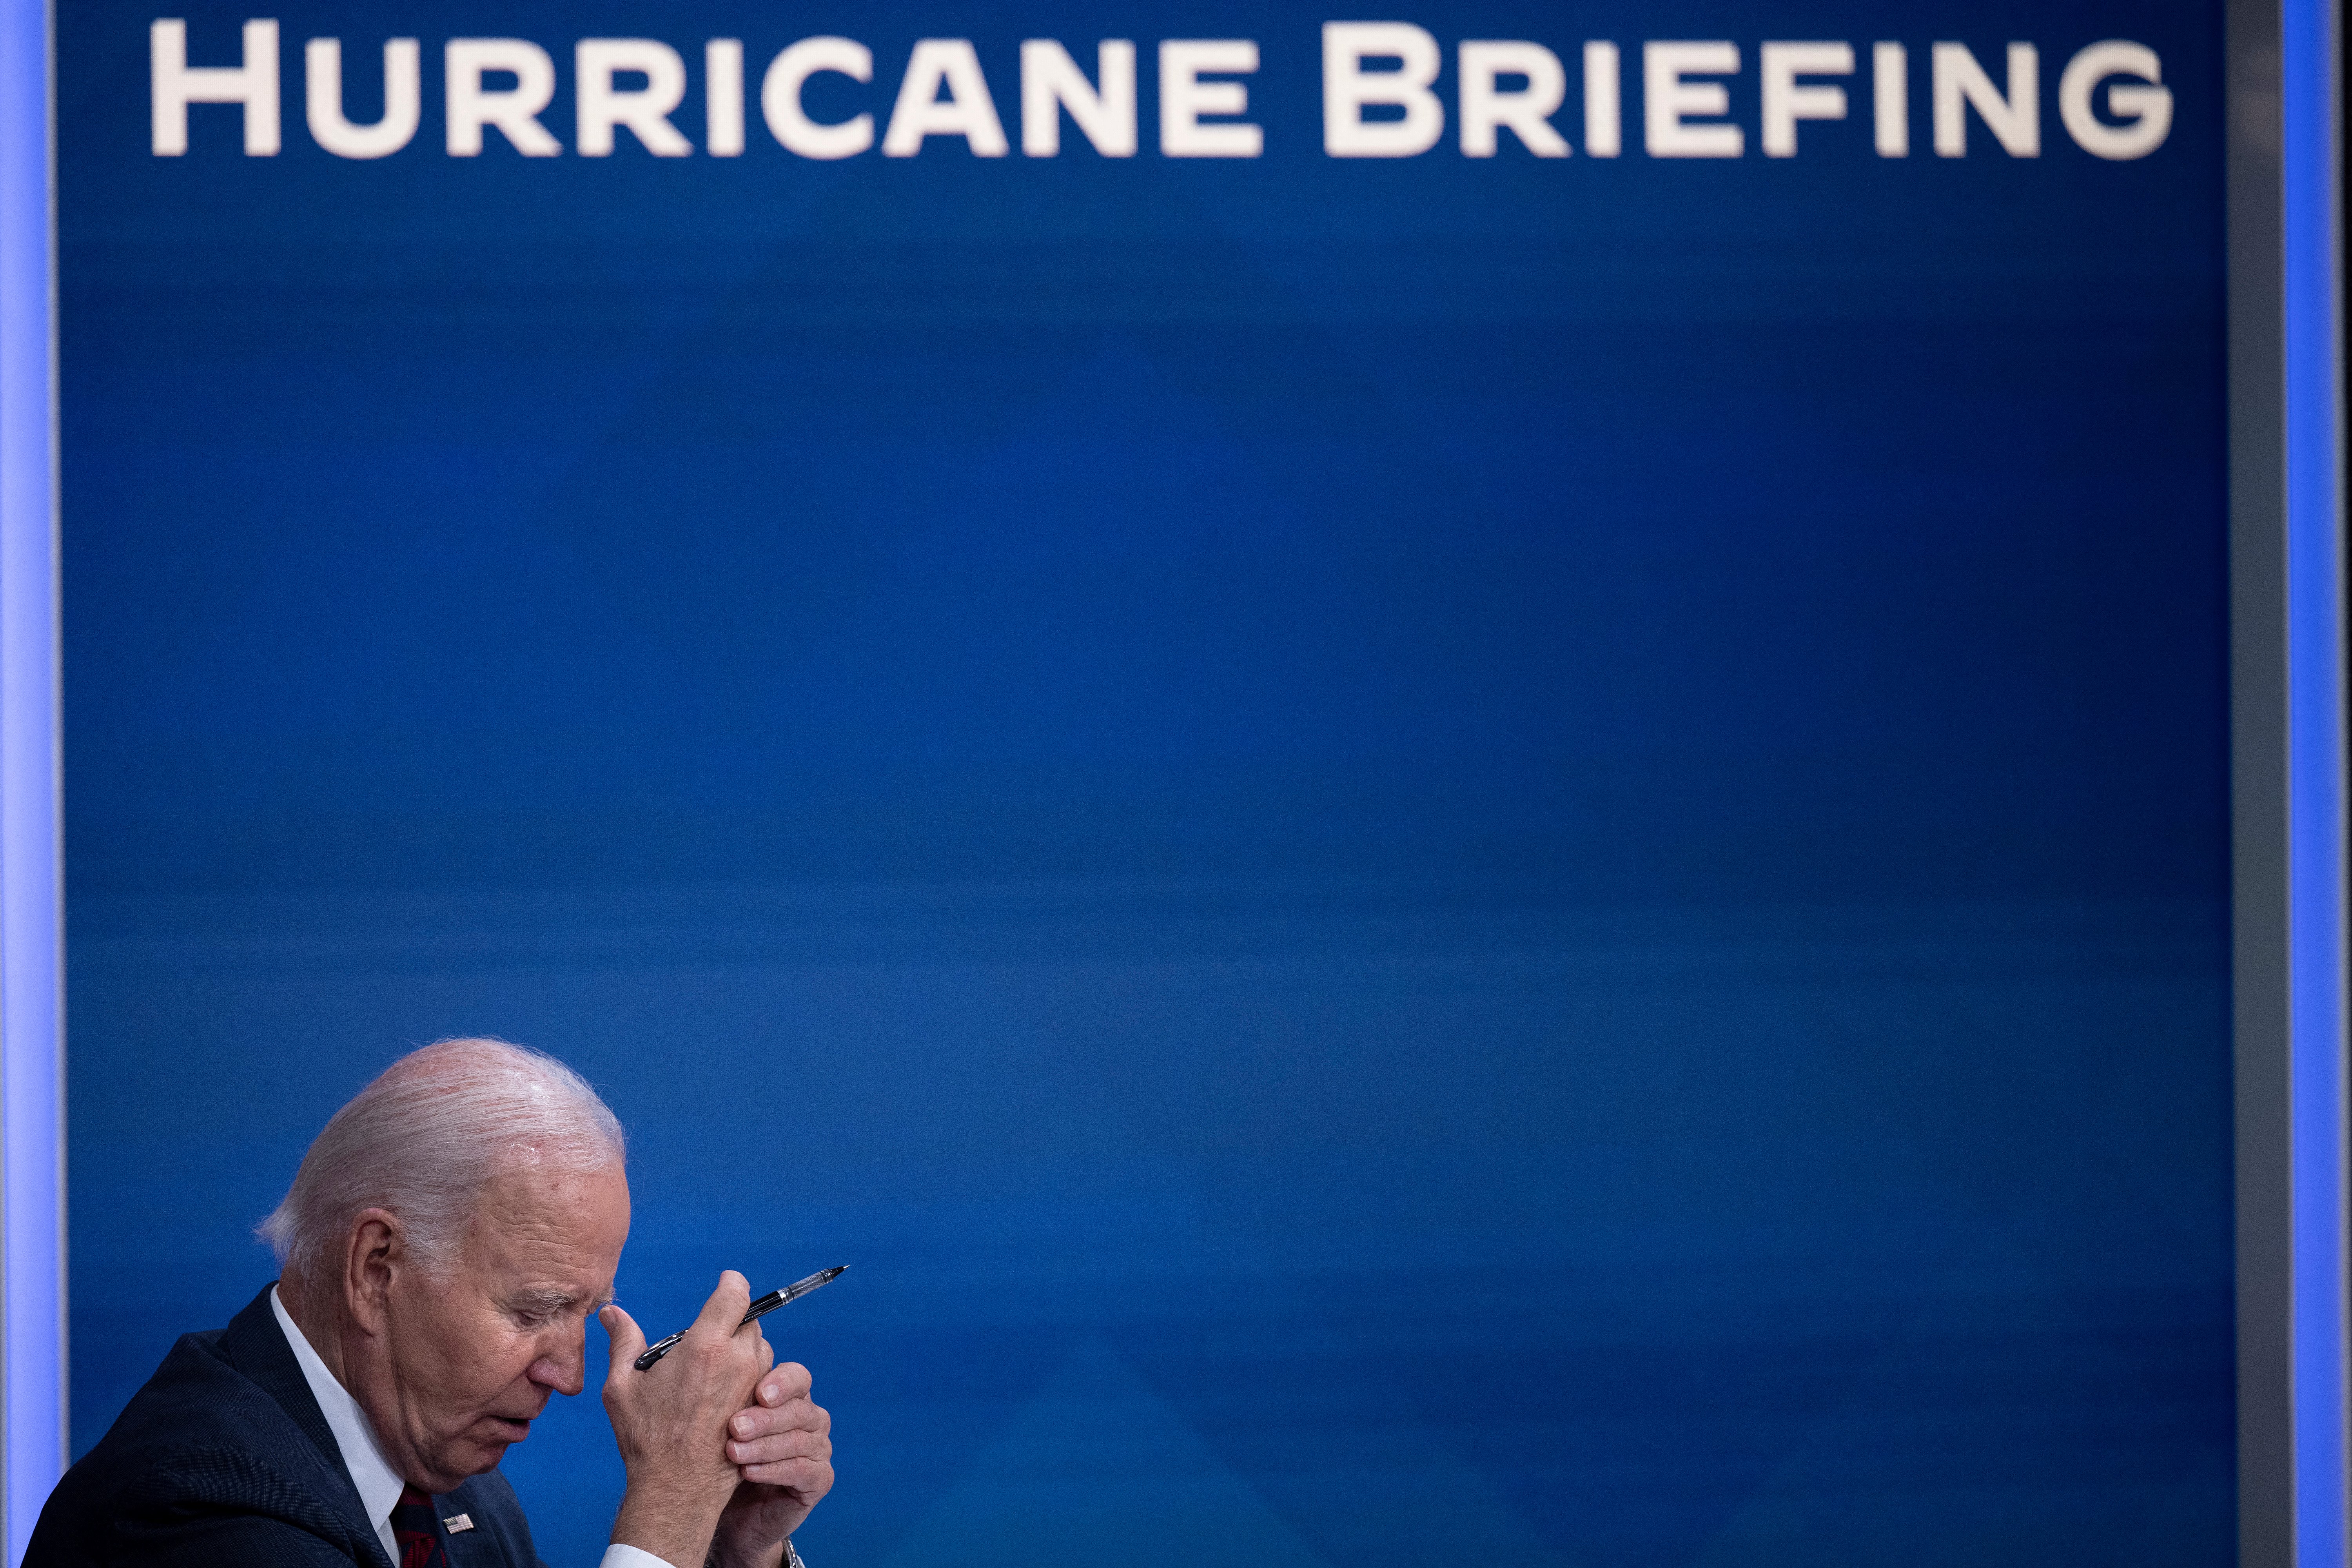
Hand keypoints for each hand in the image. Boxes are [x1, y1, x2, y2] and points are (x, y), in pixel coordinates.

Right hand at [601, 1273, 774, 1567]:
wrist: (677, 1488)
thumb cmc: (647, 1439)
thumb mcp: (622, 1387)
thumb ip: (623, 1341)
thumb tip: (610, 1312)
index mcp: (706, 1346)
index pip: (735, 1292)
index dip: (730, 1285)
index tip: (723, 1287)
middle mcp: (739, 1359)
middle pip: (747, 1321)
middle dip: (729, 1325)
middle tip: (703, 1347)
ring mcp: (756, 1383)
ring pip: (758, 1349)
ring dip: (741, 1352)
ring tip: (710, 1376)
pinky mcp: (765, 1407)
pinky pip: (765, 1377)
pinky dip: (750, 1377)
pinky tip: (724, 1397)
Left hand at [711, 1364, 833, 1567]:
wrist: (731, 1513)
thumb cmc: (722, 1460)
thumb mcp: (720, 1424)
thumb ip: (720, 1395)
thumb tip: (697, 1365)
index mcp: (791, 1397)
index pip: (797, 1377)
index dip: (781, 1382)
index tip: (757, 1393)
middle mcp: (810, 1418)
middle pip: (799, 1409)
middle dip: (765, 1418)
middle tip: (734, 1427)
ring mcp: (818, 1448)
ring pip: (800, 1439)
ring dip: (764, 1446)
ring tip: (733, 1453)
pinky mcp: (819, 1479)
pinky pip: (802, 1469)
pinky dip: (775, 1470)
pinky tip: (748, 1472)